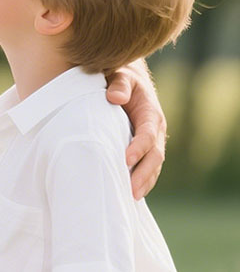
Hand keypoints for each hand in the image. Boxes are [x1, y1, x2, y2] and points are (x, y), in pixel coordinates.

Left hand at [106, 60, 166, 198]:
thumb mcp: (121, 75)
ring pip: (153, 165)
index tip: (126, 160)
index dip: (139, 148)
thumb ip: (119, 85)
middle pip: (155, 156)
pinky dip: (142, 180)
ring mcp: (153, 140)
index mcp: (151, 113)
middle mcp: (156, 130)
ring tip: (131, 196)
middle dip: (144, 174)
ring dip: (145, 182)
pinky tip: (130, 192)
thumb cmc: (120, 77)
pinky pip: (148, 166)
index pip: (147, 135)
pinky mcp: (145, 147)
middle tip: (131, 190)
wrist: (127, 80)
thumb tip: (115, 98)